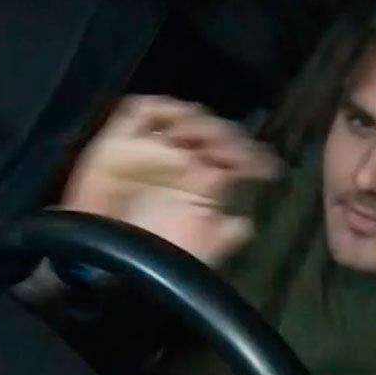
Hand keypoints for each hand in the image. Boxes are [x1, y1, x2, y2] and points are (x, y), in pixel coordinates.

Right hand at [62, 95, 282, 263]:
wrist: (108, 264)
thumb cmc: (155, 260)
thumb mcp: (200, 252)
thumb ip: (223, 236)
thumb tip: (244, 223)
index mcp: (200, 184)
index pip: (232, 155)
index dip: (252, 155)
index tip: (267, 169)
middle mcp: (178, 162)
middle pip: (211, 130)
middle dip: (228, 136)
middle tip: (233, 154)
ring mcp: (150, 150)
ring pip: (181, 116)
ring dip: (199, 122)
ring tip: (205, 143)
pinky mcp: (119, 142)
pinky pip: (140, 112)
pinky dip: (159, 110)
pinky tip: (176, 128)